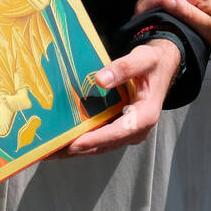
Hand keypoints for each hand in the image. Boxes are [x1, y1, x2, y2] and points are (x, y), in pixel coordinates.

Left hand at [56, 38, 179, 157]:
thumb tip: (101, 80)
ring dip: (75, 149)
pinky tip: (61, 139)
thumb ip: (124, 68)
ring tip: (50, 151)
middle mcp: (137, 129)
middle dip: (77, 149)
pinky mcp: (118, 129)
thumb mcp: (143, 59)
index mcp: (146, 115)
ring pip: (99, 146)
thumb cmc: (152, 62)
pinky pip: (98, 139)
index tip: (74, 144)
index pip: (119, 131)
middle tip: (51, 151)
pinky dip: (81, 141)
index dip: (96, 139)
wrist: (160, 66)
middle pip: (104, 144)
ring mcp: (127, 131)